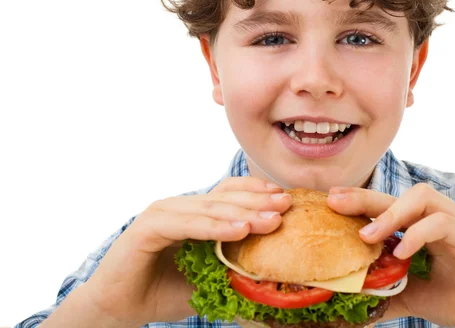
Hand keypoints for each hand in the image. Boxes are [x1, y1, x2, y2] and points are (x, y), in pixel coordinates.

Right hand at [80, 177, 291, 326]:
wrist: (120, 309)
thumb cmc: (164, 291)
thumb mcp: (208, 279)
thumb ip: (233, 269)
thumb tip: (274, 275)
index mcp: (193, 213)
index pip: (229, 192)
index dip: (257, 191)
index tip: (285, 197)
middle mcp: (179, 206)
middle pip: (225, 196)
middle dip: (259, 200)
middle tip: (287, 203)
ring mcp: (163, 213)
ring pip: (209, 208)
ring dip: (242, 213)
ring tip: (271, 220)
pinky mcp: (147, 226)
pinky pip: (187, 224)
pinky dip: (214, 227)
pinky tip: (239, 231)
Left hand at [328, 184, 454, 327]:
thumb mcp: (411, 294)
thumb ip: (385, 290)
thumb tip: (349, 300)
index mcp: (425, 224)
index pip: (389, 203)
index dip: (360, 200)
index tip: (331, 200)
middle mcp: (442, 216)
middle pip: (400, 194)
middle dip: (366, 197)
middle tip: (336, 202)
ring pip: (422, 197)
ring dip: (390, 214)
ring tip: (366, 236)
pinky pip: (441, 223)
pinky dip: (418, 234)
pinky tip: (401, 252)